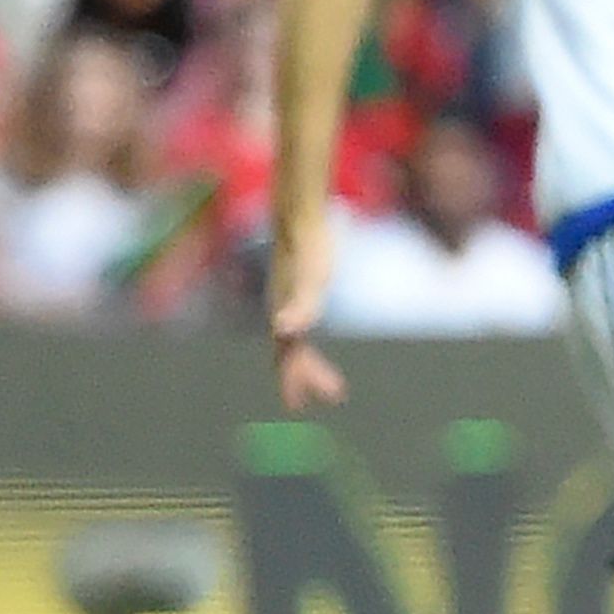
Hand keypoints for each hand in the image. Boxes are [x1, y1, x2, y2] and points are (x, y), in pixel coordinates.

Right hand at [269, 219, 345, 412]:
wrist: (298, 217)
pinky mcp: (292, 287)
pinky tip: (309, 329)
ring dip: (304, 361)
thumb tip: (283, 329)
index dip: (309, 379)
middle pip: (290, 356)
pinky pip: (295, 322)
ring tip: (321, 375)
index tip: (332, 396)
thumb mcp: (313, 279)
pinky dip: (303, 335)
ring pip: (290, 341)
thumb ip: (301, 306)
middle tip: (330, 396)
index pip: (295, 359)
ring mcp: (284, 300)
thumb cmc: (309, 249)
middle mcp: (281, 313)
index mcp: (286, 318)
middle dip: (305, 378)